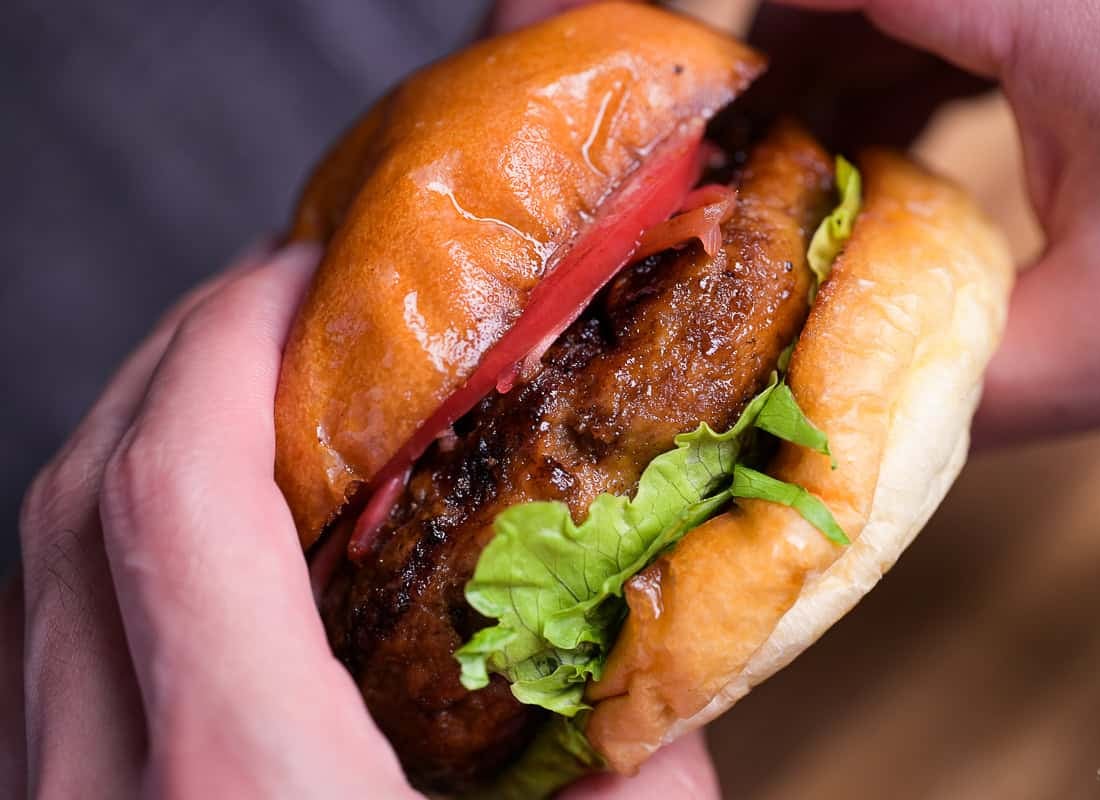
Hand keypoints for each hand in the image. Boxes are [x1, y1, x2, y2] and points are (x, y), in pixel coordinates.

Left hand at [5, 243, 715, 796]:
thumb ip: (636, 780)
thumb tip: (676, 668)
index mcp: (245, 783)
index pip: (177, 489)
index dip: (227, 341)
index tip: (303, 275)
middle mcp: (104, 788)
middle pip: (81, 497)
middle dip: (180, 362)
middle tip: (287, 313)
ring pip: (35, 567)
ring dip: (135, 448)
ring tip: (246, 405)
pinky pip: (36, 645)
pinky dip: (106, 556)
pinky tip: (196, 552)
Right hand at [492, 0, 1099, 442]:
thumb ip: (948, 381)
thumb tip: (817, 429)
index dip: (600, 3)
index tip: (517, 63)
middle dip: (654, 55)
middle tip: (595, 165)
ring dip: (747, 87)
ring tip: (711, 203)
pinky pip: (877, 9)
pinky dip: (834, 85)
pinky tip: (832, 173)